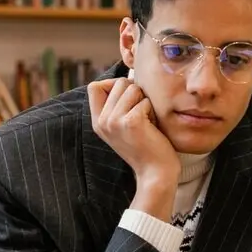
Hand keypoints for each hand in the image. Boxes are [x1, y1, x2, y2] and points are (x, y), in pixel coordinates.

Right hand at [88, 78, 179, 217]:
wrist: (156, 173)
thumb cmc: (147, 147)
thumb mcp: (124, 126)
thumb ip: (118, 106)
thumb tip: (127, 79)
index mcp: (98, 121)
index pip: (95, 86)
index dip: (114, 84)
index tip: (128, 99)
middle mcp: (102, 120)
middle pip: (119, 83)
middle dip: (136, 93)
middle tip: (142, 115)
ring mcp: (114, 121)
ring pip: (133, 88)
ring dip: (146, 101)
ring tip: (147, 121)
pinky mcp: (130, 122)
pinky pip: (145, 100)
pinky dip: (153, 110)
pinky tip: (152, 127)